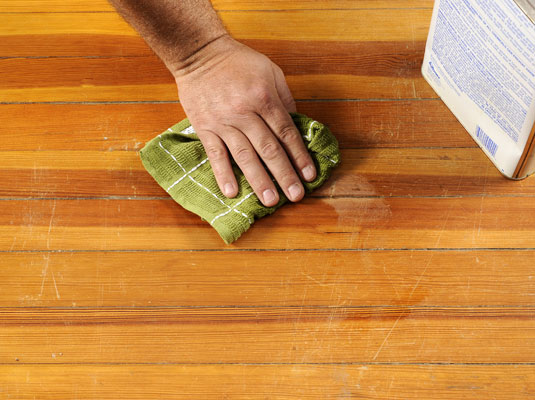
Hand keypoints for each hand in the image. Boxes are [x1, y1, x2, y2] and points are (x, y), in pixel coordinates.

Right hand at [173, 35, 315, 206]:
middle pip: (269, 149)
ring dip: (259, 181)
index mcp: (264, 98)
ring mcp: (223, 122)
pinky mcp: (205, 128)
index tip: (309, 176)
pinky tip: (232, 193)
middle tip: (295, 196)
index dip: (299, 156)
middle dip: (284, 174)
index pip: (287, 133)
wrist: (199, 53)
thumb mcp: (270, 71)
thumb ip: (285, 98)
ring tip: (270, 201)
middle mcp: (245, 112)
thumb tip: (297, 124)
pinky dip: (223, 174)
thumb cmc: (238, 62)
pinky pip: (215, 155)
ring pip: (245, 156)